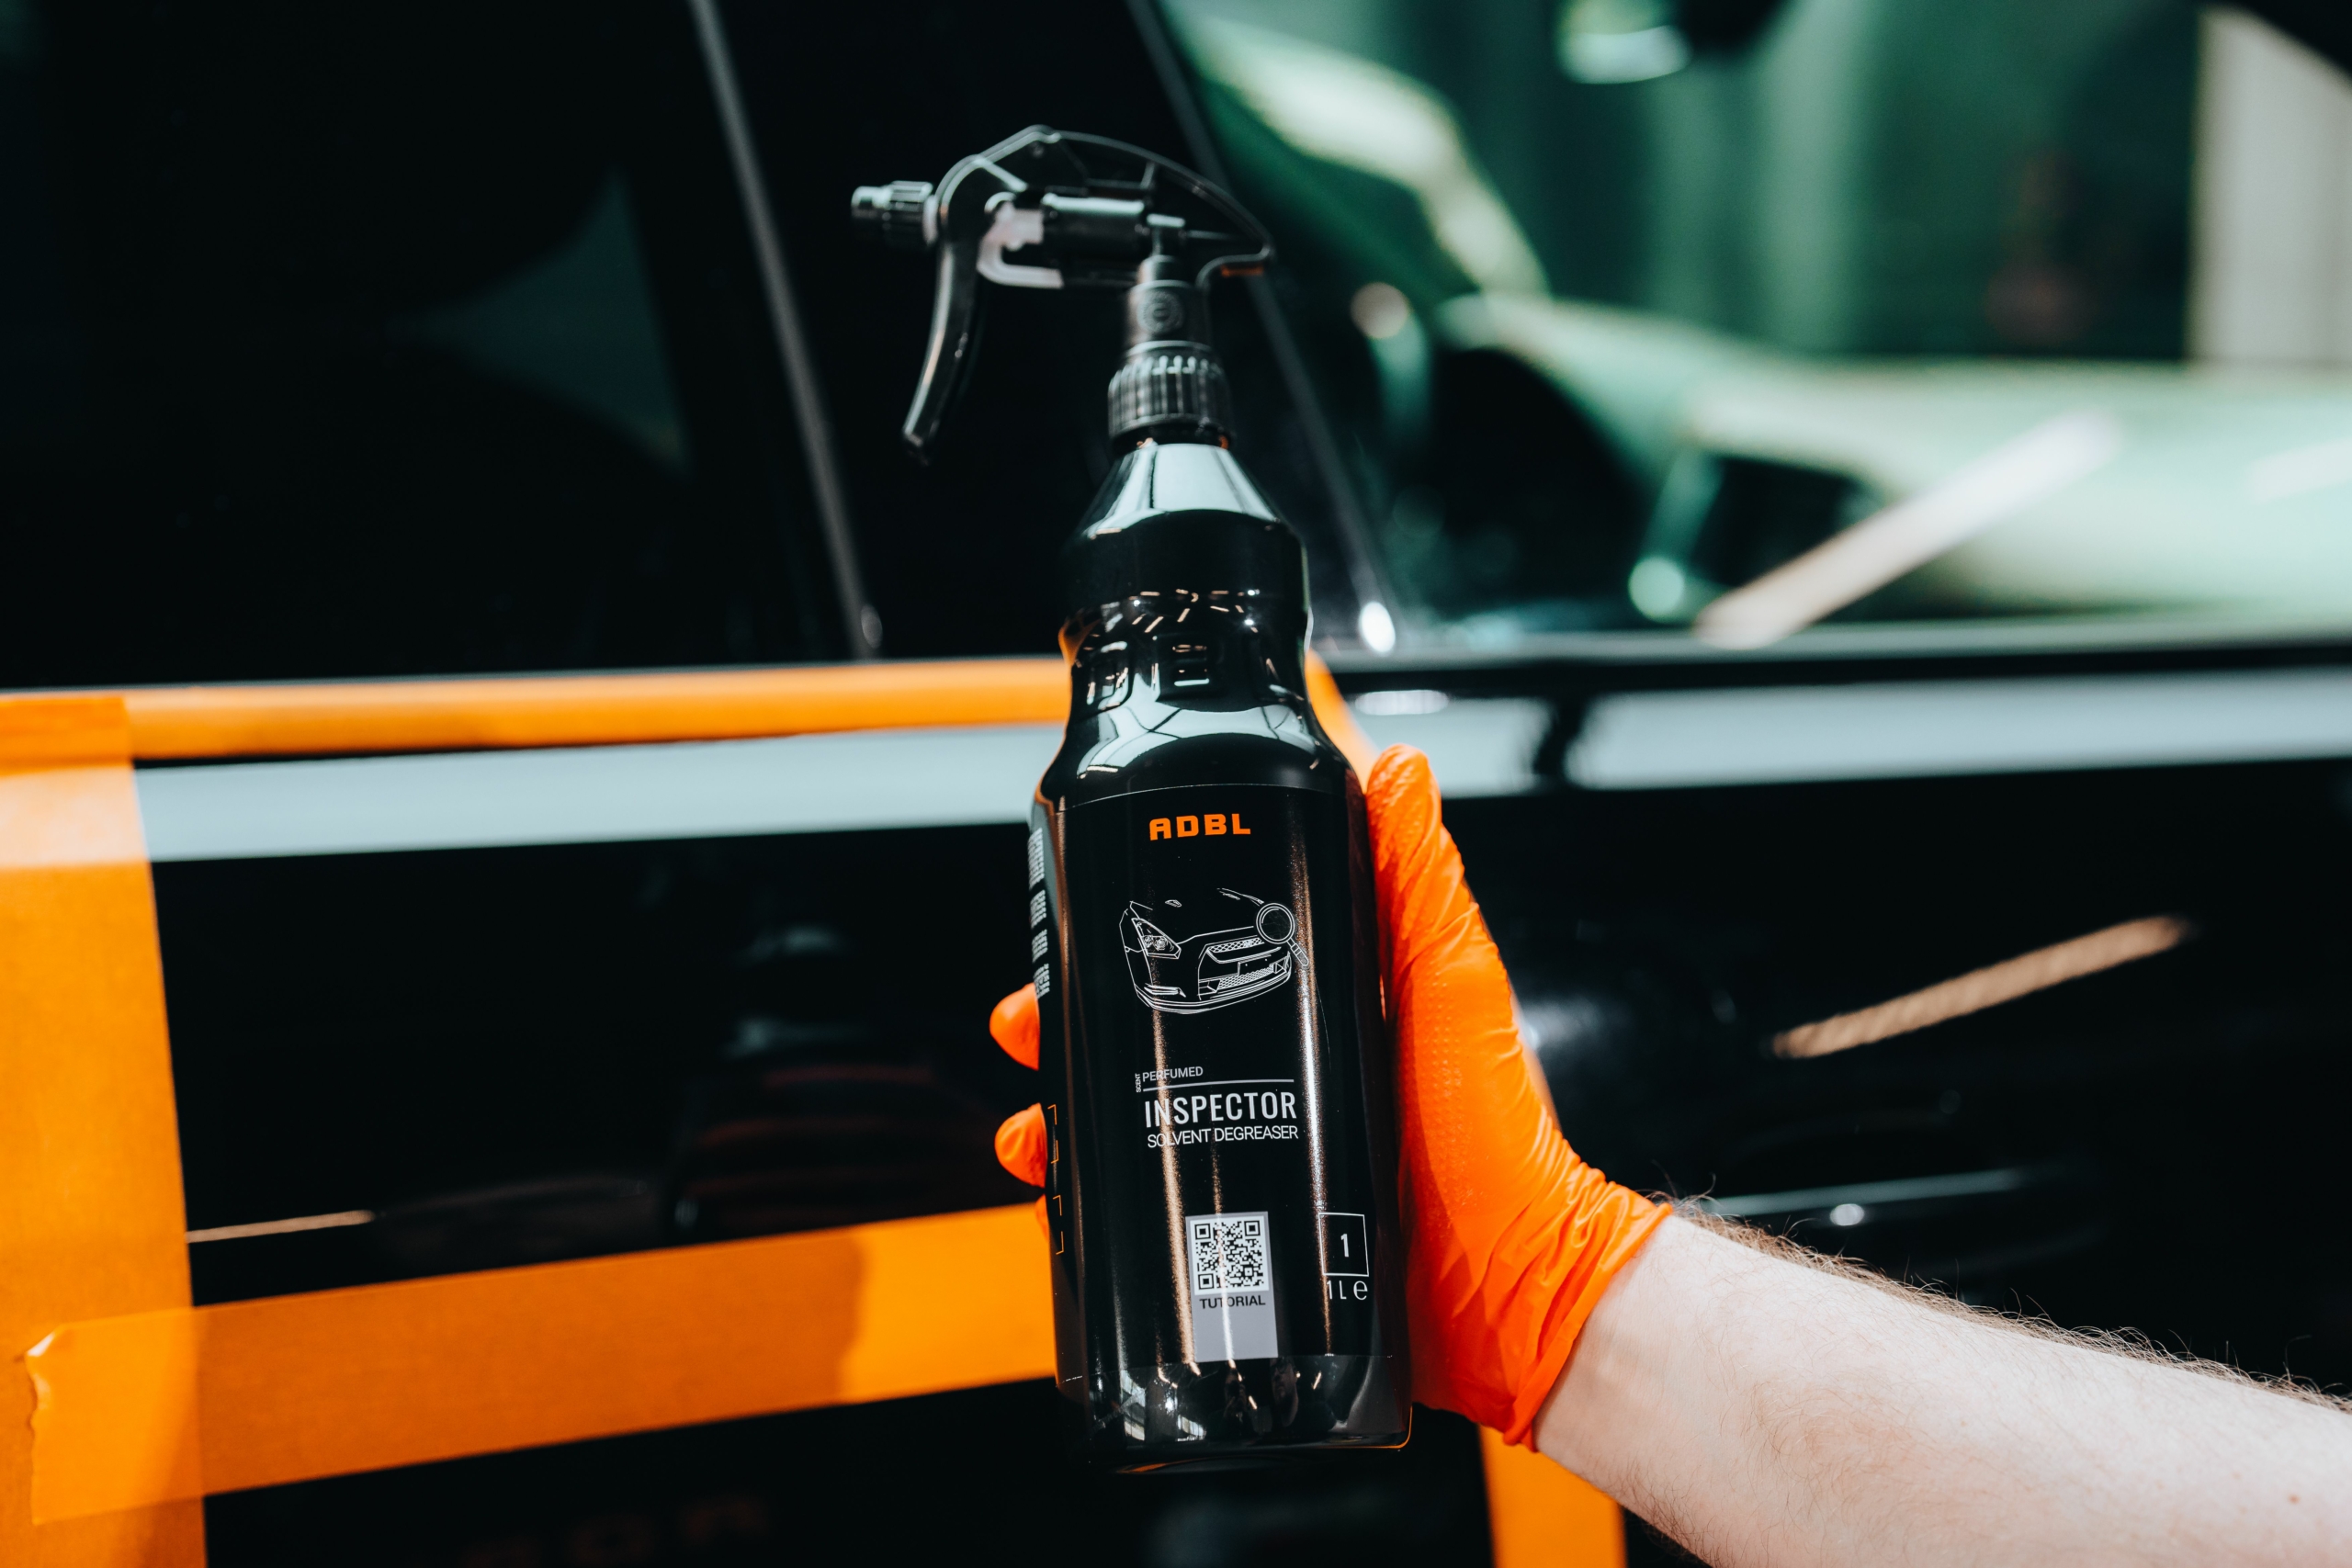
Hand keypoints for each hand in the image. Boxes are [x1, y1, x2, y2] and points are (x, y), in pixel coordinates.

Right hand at [988, 745, 1665, 1442]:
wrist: (1515, 1290)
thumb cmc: (1499, 1138)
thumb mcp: (1451, 986)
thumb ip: (1420, 880)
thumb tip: (1395, 768)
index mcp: (1314, 1006)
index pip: (1195, 953)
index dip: (1122, 939)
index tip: (1072, 929)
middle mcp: (1275, 1074)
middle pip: (1137, 1034)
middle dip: (1064, 1027)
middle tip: (1029, 1026)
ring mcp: (1253, 1154)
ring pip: (1121, 1121)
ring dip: (1059, 1118)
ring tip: (1034, 1133)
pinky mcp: (1241, 1232)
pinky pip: (1141, 1212)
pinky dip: (1087, 1203)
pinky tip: (1059, 1200)